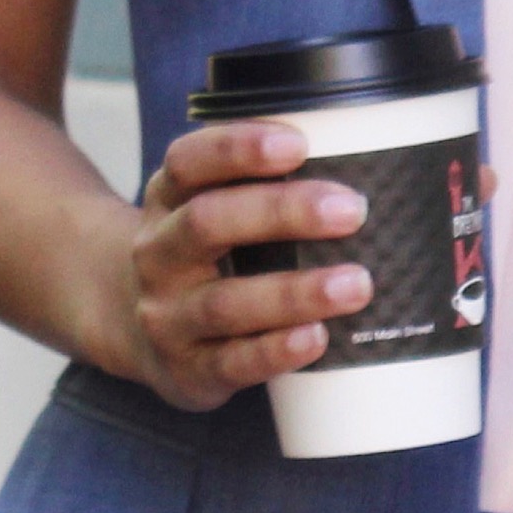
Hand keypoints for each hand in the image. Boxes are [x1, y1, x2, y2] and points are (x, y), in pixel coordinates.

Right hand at [87, 122, 374, 414]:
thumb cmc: (206, 257)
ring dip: (294, 292)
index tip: (298, 144)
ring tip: (356, 284)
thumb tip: (370, 161)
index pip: (188, 161)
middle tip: (351, 209)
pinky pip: (232, 362)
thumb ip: (264, 186)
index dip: (238, 148)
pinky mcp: (187, 369)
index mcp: (169, 199)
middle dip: (282, 212)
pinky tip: (317, 338)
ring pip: (224, 302)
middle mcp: (159, 253)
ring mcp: (167, 314)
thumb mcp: (213, 209)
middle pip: (208, 222)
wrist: (142, 335)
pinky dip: (276, 351)